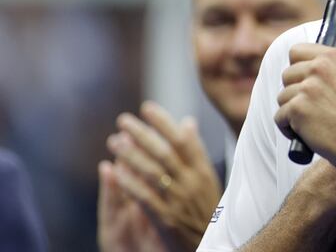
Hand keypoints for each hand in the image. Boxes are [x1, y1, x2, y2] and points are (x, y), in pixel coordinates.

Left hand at [104, 102, 222, 251]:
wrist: (209, 244)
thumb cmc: (205, 208)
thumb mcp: (207, 178)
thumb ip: (195, 151)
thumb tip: (187, 122)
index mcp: (203, 170)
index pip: (183, 140)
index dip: (164, 122)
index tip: (147, 108)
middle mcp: (192, 182)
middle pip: (165, 152)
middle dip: (142, 134)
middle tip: (123, 120)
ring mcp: (179, 200)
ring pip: (153, 172)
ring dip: (132, 154)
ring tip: (115, 141)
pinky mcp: (166, 218)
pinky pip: (145, 197)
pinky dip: (130, 182)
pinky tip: (116, 171)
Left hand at [276, 29, 335, 174]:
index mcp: (332, 56)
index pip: (296, 51)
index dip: (300, 69)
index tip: (310, 83)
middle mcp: (317, 67)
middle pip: (286, 75)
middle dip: (296, 92)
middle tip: (315, 107)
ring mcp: (306, 88)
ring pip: (282, 97)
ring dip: (292, 111)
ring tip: (312, 121)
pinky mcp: (297, 108)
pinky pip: (279, 116)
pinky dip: (288, 128)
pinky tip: (305, 132)